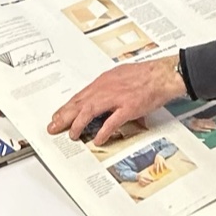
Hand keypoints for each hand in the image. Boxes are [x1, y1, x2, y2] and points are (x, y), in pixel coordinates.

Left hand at [48, 55, 184, 144]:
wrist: (162, 75)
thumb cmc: (144, 75)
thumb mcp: (120, 76)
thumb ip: (108, 88)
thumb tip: (100, 97)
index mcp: (103, 82)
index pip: (80, 96)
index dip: (67, 107)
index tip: (57, 115)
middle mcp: (106, 89)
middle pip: (79, 104)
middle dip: (64, 116)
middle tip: (53, 127)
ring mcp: (116, 98)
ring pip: (90, 111)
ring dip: (78, 124)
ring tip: (72, 135)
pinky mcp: (128, 107)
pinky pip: (112, 122)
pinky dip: (103, 132)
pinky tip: (98, 140)